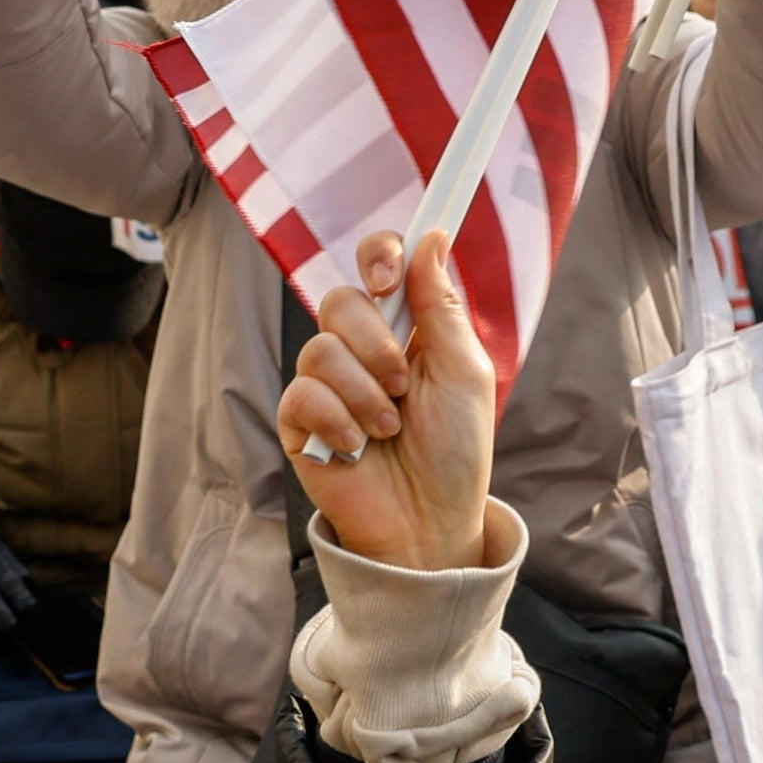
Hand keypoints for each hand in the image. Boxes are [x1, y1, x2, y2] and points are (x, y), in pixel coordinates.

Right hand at [278, 226, 498, 574]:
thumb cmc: (455, 452)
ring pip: (320, 349)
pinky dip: (336, 421)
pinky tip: (356, 448)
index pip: (379, 264)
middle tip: (402, 386)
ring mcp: (326, 384)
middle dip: (376, 344)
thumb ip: (442, 308)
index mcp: (404, 328)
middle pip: (341, 301)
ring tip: (388, 429)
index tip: (387, 274)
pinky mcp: (298, 422)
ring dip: (364, 394)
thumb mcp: (464, 374)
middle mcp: (360, 348)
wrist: (430, 523)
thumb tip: (432, 238)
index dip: (378, 254)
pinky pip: (301, 394)